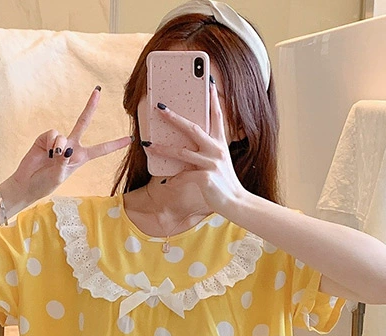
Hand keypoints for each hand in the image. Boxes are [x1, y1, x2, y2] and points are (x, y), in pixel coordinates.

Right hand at [8, 87, 131, 206]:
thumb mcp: (59, 176)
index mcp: (81, 158)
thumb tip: (66, 147)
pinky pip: (52, 134)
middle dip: (90, 107)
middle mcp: (71, 146)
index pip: (101, 149)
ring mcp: (58, 141)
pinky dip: (49, 144)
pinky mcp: (45, 138)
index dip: (115, 144)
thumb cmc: (45, 184)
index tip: (130, 139)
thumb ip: (64, 161)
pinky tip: (45, 152)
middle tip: (98, 91)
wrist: (27, 183)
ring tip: (52, 158)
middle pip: (83, 122)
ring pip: (62, 135)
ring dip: (57, 148)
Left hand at [146, 81, 247, 213]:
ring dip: (163, 149)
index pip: (217, 116)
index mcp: (220, 143)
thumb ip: (204, 153)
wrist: (236, 202)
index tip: (208, 83)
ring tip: (149, 146)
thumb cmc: (224, 183)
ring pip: (182, 152)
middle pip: (192, 128)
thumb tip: (184, 148)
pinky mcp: (206, 177)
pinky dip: (174, 180)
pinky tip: (168, 182)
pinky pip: (184, 176)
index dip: (213, 99)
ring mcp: (211, 163)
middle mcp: (216, 149)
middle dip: (174, 117)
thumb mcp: (217, 163)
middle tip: (160, 107)